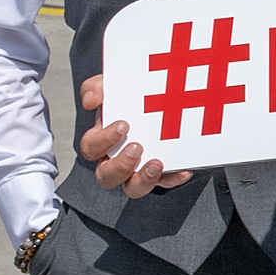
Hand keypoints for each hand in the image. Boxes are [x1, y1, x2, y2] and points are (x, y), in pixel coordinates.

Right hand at [75, 72, 188, 196]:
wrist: (165, 99)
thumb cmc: (130, 97)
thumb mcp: (113, 86)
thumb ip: (96, 87)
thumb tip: (91, 100)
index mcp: (101, 141)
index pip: (91, 148)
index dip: (103, 140)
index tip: (123, 125)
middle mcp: (116, 160)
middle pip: (107, 176)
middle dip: (120, 165)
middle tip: (137, 148)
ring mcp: (138, 170)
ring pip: (133, 188)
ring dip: (143, 179)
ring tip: (156, 164)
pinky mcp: (162, 174)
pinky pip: (166, 183)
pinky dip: (173, 178)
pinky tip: (184, 170)